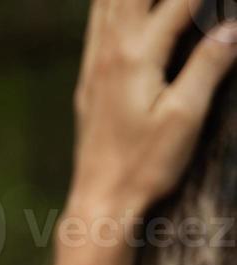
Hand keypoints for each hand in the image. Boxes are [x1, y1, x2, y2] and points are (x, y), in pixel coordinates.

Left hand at [69, 0, 236, 219]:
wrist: (98, 199)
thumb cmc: (144, 165)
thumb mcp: (185, 116)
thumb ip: (208, 66)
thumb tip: (234, 27)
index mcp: (136, 58)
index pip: (179, 3)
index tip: (224, 0)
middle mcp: (109, 54)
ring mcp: (94, 67)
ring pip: (107, 5)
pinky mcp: (88, 81)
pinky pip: (96, 26)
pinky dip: (108, 4)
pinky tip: (113, 1)